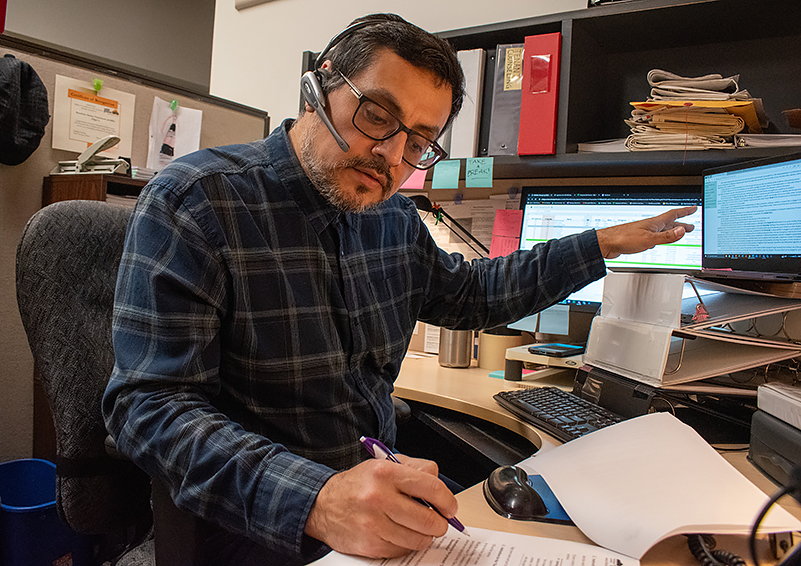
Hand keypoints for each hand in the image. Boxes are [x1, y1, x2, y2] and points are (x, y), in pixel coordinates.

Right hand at [304, 455, 455, 557]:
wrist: (323, 505)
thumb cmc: (358, 485)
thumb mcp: (385, 464)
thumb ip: (416, 469)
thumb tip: (441, 488)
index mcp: (386, 472)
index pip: (432, 487)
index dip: (448, 500)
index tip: (450, 507)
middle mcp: (379, 497)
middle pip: (429, 519)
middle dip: (439, 523)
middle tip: (438, 521)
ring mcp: (373, 524)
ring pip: (419, 539)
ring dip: (424, 536)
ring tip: (417, 527)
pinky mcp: (370, 544)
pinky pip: (403, 551)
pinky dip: (406, 545)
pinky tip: (400, 533)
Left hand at [595, 206, 696, 258]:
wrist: (606, 244)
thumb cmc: (623, 239)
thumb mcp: (648, 239)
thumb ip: (666, 237)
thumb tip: (681, 230)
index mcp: (654, 223)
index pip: (673, 214)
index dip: (684, 211)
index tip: (693, 208)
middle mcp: (649, 226)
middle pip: (669, 223)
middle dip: (681, 223)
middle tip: (690, 225)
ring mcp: (643, 232)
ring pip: (661, 231)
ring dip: (671, 231)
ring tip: (678, 233)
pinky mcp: (637, 239)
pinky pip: (654, 237)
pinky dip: (660, 239)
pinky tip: (659, 241)